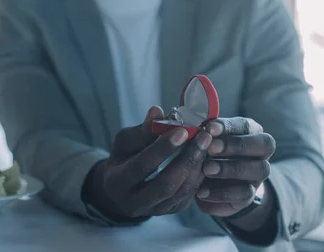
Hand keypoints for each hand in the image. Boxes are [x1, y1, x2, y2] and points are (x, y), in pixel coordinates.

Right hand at [83, 106, 211, 220]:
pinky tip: (205, 157)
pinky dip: (199, 176)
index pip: (142, 165)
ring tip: (207, 144)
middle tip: (203, 137)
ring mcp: (154, 211)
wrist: (124, 184)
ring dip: (196, 166)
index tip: (182, 130)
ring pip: (180, 193)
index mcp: (117, 182)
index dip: (163, 148)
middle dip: (186, 159)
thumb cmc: (125, 156)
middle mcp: (134, 203)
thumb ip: (143, 129)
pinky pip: (188, 197)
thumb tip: (158, 111)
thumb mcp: (126, 140)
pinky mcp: (170, 211)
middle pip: (165, 185)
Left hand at [196, 117, 275, 218]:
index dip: (229, 126)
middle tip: (211, 148)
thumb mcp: (207, 140)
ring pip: (257, 169)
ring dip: (230, 168)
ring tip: (206, 169)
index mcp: (251, 131)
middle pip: (263, 144)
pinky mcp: (251, 195)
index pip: (246, 125)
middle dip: (235, 145)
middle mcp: (261, 151)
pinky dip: (222, 193)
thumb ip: (202, 132)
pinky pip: (244, 194)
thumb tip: (182, 121)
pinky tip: (203, 191)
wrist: (216, 185)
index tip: (209, 128)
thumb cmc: (209, 152)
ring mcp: (258, 174)